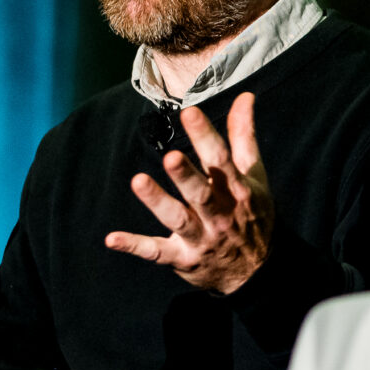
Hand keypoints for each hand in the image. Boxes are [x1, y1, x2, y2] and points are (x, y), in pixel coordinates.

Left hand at [105, 94, 274, 292]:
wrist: (257, 272)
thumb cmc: (252, 215)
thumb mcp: (254, 176)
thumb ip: (243, 136)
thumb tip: (244, 97)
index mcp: (236, 191)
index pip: (221, 160)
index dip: (206, 136)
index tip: (190, 112)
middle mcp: (220, 215)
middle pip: (201, 193)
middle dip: (186, 176)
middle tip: (171, 157)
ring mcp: (200, 239)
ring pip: (177, 219)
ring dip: (157, 202)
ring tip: (138, 181)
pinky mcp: (182, 259)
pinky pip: (156, 252)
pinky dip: (135, 246)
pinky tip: (112, 239)